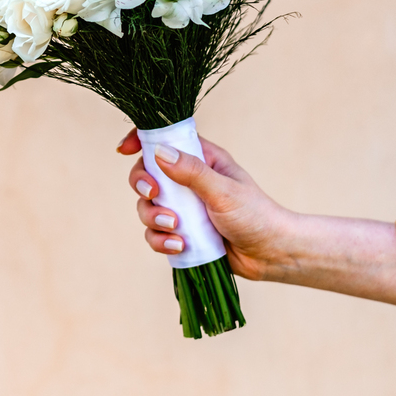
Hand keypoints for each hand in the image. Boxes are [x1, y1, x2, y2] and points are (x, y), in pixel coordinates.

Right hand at [117, 129, 293, 281]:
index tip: (124, 151)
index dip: (141, 141)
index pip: (165, 140)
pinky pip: (156, 234)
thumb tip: (159, 152)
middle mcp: (188, 181)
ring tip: (176, 229)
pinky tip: (179, 246)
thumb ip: (191, 172)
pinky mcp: (181, 233)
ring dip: (154, 219)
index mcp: (201, 160)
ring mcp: (184, 208)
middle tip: (153, 195)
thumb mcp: (223, 190)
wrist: (272, 255)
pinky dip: (161, 241)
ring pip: (147, 207)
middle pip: (147, 175)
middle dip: (143, 186)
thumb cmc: (256, 216)